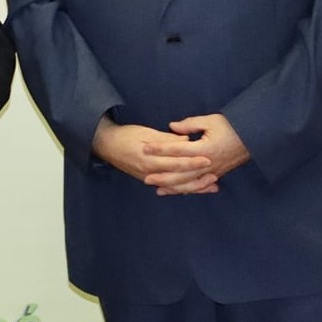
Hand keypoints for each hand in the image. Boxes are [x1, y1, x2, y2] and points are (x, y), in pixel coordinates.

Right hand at [91, 117, 218, 194]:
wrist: (106, 145)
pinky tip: (195, 189)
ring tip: (211, 186)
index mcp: (149, 158)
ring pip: (175, 187)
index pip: (175, 162)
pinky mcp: (148, 180)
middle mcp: (149, 172)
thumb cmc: (126, 135)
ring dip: (194, 187)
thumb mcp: (145, 132)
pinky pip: (169, 187)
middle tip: (215, 175)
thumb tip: (185, 141)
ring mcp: (148, 178)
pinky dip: (183, 189)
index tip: (208, 159)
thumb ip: (166, 139)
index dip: (193, 162)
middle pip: (178, 178)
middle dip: (198, 178)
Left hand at [145, 114, 251, 193]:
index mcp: (205, 148)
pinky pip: (197, 185)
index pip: (177, 150)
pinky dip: (185, 189)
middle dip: (163, 176)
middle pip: (181, 172)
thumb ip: (189, 124)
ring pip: (189, 183)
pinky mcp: (215, 175)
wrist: (254, 137)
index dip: (160, 149)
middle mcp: (208, 163)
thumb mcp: (210, 121)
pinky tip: (174, 191)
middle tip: (145, 177)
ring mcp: (212, 171)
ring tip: (156, 188)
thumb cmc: (231, 126)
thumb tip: (171, 127)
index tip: (145, 147)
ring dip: (172, 186)